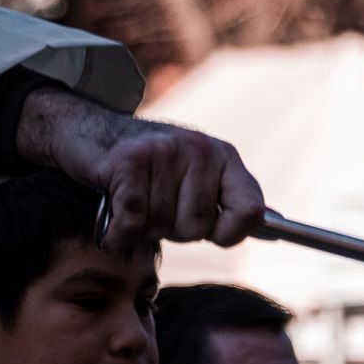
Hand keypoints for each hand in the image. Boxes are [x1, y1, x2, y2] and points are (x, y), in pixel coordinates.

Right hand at [18, 89, 265, 251]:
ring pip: (161, 227)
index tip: (211, 233)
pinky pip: (133, 222)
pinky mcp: (129, 162)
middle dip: (170, 228)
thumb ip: (228, 200)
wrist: (86, 130)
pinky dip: (117, 233)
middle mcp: (199, 150)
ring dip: (139, 228)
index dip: (230, 233)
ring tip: (129, 201)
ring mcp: (164, 153)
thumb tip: (277, 230)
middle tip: (152, 203)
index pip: (252, 210)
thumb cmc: (144, 165)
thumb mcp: (193, 174)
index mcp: (222, 155)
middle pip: (197, 228)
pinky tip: (111, 220)